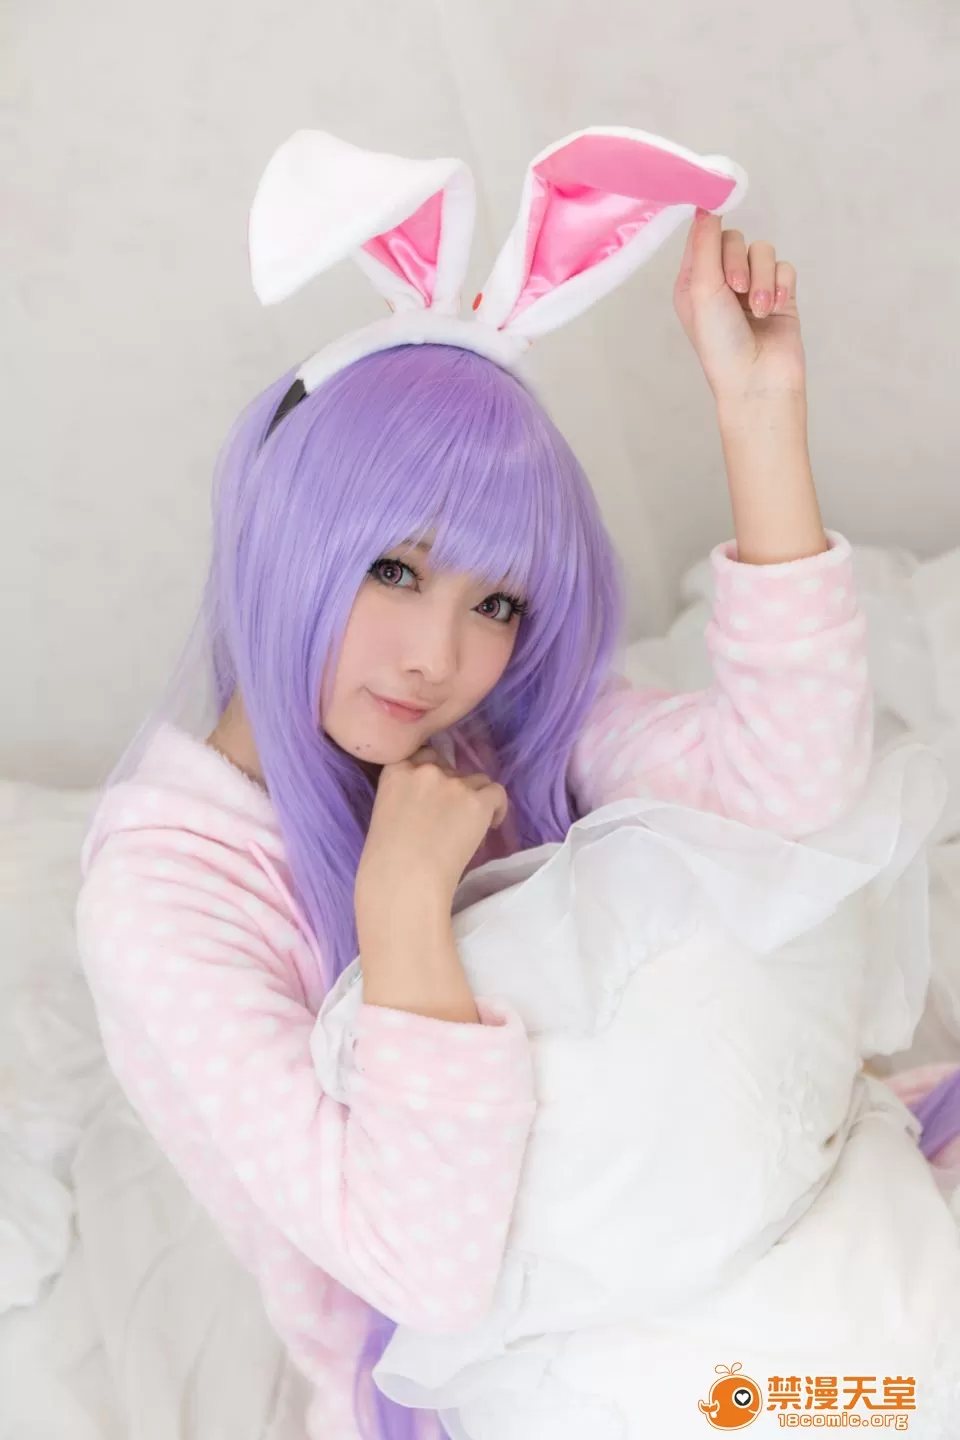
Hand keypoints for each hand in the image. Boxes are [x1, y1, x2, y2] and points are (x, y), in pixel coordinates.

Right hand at [354, 747, 508, 936]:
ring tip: (469, 826)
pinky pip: (497, 793)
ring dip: (474, 799)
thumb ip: (404, 795)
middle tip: (449, 817)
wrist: (403, 880)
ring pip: (477, 780)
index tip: (434, 794)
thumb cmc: (385, 860)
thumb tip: (431, 802)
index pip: (423, 755)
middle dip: (452, 789)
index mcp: (396, 770)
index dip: (432, 773)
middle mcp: (425, 769)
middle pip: (451, 768)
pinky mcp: (478, 802)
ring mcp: (454, 784)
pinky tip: (491, 826)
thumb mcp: (383, 812)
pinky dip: (497, 809)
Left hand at [673, 209, 805, 406]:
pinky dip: (781, 285)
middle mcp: (720, 282)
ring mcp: (752, 287)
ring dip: (762, 278)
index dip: (710, 224)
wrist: (757, 381)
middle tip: (735, 290)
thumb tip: (706, 201)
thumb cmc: (720, 344)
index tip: (719, 201)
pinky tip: (776, 308)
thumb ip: (705, 243)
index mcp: (693, 282)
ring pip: (763, 251)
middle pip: (734, 239)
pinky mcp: (780, 294)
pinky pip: (785, 266)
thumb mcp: (702, 289)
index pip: (702, 235)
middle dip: (738, 262)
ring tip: (758, 309)